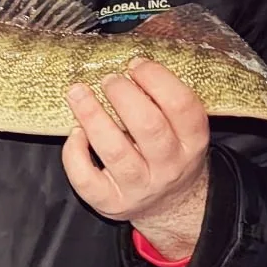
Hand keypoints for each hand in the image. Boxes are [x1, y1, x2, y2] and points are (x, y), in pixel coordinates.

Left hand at [61, 57, 209, 257]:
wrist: (169, 205)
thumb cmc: (168, 155)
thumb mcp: (182, 130)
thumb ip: (165, 102)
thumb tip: (130, 61)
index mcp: (192, 142)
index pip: (182, 106)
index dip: (157, 79)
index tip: (136, 63)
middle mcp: (169, 167)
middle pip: (148, 127)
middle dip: (123, 95)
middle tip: (109, 79)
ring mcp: (139, 187)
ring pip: (114, 151)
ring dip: (92, 115)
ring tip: (78, 92)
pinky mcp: (110, 202)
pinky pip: (86, 178)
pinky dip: (74, 152)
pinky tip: (75, 133)